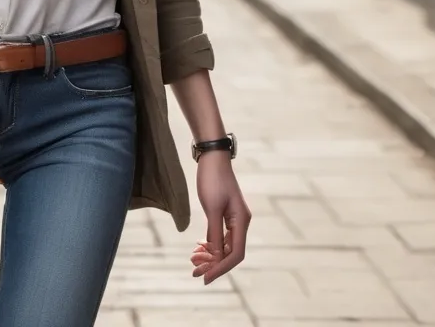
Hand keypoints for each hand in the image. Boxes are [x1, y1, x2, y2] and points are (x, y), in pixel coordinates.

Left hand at [191, 152, 250, 284]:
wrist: (212, 157)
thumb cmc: (212, 179)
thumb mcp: (211, 207)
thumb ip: (214, 232)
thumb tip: (215, 256)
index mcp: (241, 222)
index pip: (235, 254)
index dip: (221, 268)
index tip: (205, 278)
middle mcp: (240, 222)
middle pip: (229, 252)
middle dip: (212, 264)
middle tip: (194, 272)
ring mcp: (233, 218)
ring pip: (223, 245)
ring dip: (209, 255)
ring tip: (192, 261)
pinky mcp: (224, 213)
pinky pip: (219, 235)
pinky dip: (209, 244)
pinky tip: (198, 248)